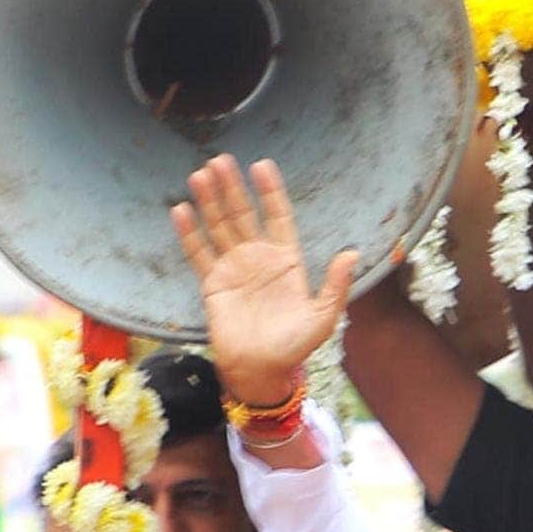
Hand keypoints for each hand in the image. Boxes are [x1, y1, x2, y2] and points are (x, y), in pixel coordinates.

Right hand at [173, 154, 360, 411]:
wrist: (261, 371)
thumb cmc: (295, 346)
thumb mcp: (323, 318)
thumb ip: (336, 287)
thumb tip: (351, 253)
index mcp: (287, 260)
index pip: (278, 216)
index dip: (270, 192)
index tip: (261, 165)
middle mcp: (259, 257)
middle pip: (243, 214)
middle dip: (232, 188)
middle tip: (220, 160)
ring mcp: (234, 268)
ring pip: (219, 226)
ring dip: (210, 201)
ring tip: (200, 174)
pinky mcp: (212, 283)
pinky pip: (198, 253)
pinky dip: (190, 233)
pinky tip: (181, 210)